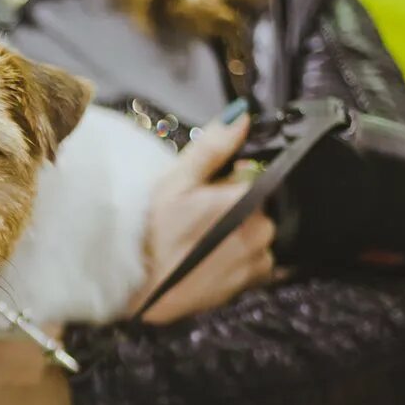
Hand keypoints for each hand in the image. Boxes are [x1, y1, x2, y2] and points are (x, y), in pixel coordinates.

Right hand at [129, 109, 276, 323]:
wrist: (143, 288)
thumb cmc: (154, 234)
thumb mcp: (176, 181)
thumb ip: (213, 147)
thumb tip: (241, 117)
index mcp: (247, 198)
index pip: (258, 175)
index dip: (233, 181)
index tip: (210, 191)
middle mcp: (262, 229)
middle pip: (262, 205)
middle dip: (238, 207)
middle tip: (201, 218)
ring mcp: (261, 258)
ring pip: (260, 233)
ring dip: (241, 233)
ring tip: (205, 242)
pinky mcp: (255, 282)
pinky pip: (260, 261)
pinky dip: (242, 258)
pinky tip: (214, 259)